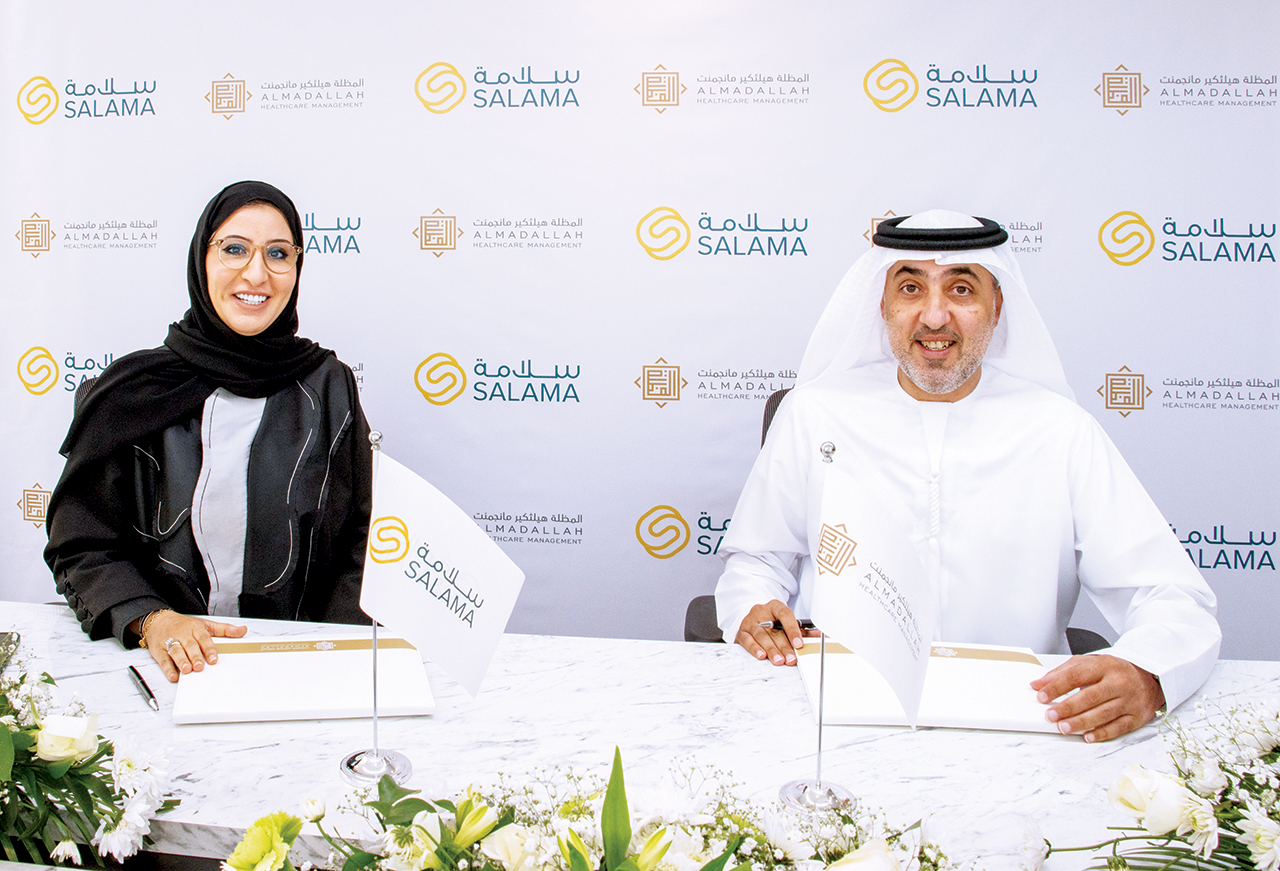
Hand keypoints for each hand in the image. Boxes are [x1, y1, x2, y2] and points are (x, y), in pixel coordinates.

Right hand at [139, 612, 247, 682]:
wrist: (158, 620)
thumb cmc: (184, 625)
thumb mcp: (205, 624)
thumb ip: (225, 629)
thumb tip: (243, 630)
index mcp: (194, 628)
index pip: (203, 638)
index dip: (209, 649)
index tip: (214, 659)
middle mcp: (182, 635)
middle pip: (189, 645)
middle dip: (195, 656)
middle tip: (200, 666)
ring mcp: (169, 642)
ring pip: (175, 651)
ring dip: (181, 661)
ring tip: (187, 670)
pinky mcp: (158, 651)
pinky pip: (163, 660)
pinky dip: (167, 669)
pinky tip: (174, 676)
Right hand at [734, 600, 808, 665]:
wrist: (751, 617)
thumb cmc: (771, 621)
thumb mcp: (786, 622)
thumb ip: (801, 629)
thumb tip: (819, 636)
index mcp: (775, 606)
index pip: (785, 614)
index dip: (792, 629)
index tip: (799, 643)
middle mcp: (761, 612)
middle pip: (774, 630)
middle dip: (784, 646)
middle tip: (791, 659)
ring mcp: (750, 621)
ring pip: (761, 636)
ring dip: (771, 650)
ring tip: (779, 660)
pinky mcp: (741, 632)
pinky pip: (747, 640)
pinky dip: (754, 648)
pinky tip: (761, 655)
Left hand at [1030, 654, 1164, 742]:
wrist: (1149, 678)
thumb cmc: (1113, 671)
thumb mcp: (1089, 664)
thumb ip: (1063, 672)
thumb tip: (1038, 684)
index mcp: (1104, 666)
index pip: (1076, 676)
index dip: (1057, 686)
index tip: (1042, 695)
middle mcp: (1118, 683)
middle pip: (1090, 696)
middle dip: (1068, 707)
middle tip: (1050, 715)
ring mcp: (1129, 701)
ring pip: (1103, 713)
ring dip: (1081, 722)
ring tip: (1063, 727)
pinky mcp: (1137, 717)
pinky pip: (1118, 727)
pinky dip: (1102, 733)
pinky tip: (1087, 736)